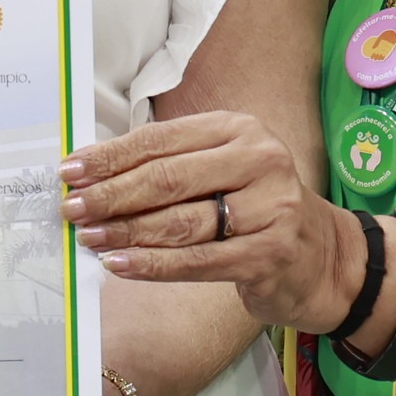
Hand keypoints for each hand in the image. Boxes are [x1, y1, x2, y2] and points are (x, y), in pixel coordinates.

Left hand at [59, 110, 348, 331]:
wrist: (324, 257)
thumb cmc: (258, 209)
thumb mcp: (224, 171)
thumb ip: (172, 167)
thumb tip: (95, 177)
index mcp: (239, 130)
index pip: (161, 139)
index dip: (110, 156)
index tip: (70, 170)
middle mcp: (259, 161)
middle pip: (167, 178)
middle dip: (110, 194)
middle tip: (71, 207)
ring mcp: (269, 208)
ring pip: (179, 221)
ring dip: (125, 232)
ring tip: (87, 236)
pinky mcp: (268, 254)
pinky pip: (196, 261)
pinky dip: (152, 265)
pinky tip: (119, 265)